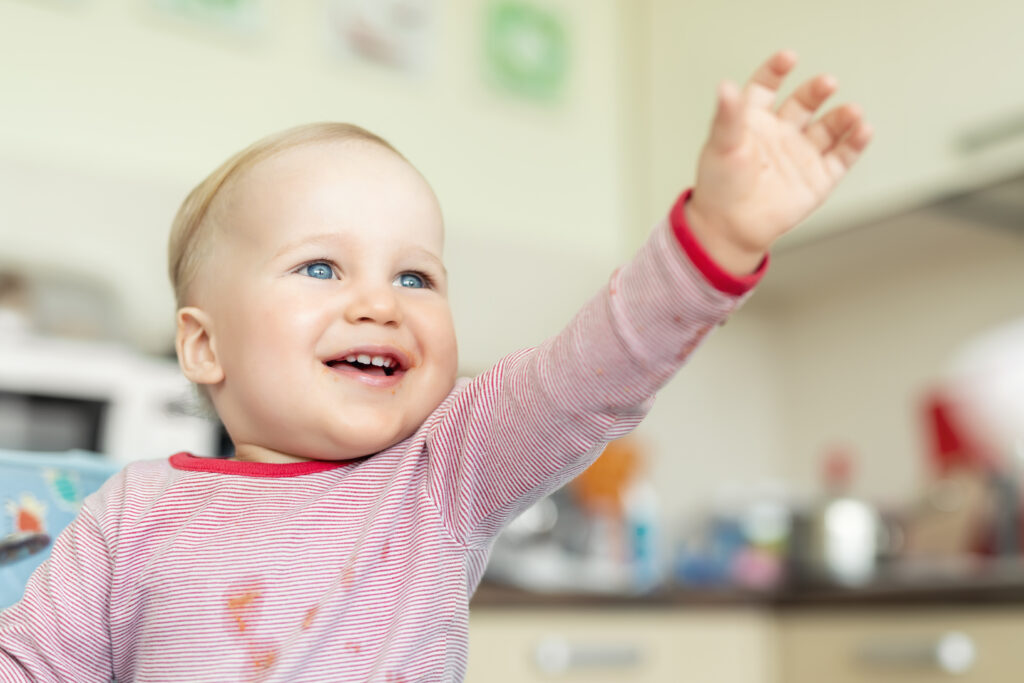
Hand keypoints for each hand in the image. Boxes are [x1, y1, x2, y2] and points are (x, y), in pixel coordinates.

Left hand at [686, 50, 872, 274]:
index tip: (788, 58)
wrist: (729, 229)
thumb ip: (728, 116)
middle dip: (816, 91)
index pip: (767, 87)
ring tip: (852, 112)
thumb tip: (725, 86)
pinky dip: (856, 143)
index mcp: (754, 120)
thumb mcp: (721, 146)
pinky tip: (863, 130)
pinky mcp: (819, 178)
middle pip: (804, 102)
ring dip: (842, 117)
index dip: (776, 71)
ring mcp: (802, 154)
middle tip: (827, 83)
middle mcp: (781, 133)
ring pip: (829, 127)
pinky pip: (843, 156)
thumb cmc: (719, 187)